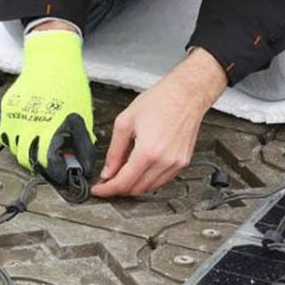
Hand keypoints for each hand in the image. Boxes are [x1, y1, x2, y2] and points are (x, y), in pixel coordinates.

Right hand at [0, 25, 95, 184]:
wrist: (51, 60)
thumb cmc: (70, 87)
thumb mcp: (82, 115)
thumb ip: (80, 141)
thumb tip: (79, 162)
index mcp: (50, 127)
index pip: (48, 162)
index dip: (56, 173)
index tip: (62, 175)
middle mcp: (28, 124)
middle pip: (28, 160)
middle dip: (41, 166)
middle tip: (51, 164)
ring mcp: (14, 117)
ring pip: (15, 149)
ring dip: (27, 153)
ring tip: (40, 147)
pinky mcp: (5, 110)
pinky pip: (5, 134)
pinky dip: (15, 138)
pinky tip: (27, 134)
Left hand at [92, 48, 226, 196]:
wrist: (186, 94)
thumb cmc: (160, 101)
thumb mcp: (125, 122)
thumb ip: (114, 150)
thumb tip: (108, 171)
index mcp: (148, 151)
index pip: (123, 182)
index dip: (107, 189)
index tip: (99, 189)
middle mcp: (164, 161)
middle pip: (136, 189)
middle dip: (119, 188)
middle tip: (107, 182)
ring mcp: (176, 163)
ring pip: (150, 188)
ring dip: (134, 187)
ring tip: (122, 177)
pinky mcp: (183, 162)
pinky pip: (162, 181)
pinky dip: (149, 181)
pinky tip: (140, 172)